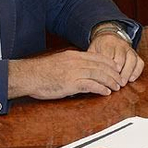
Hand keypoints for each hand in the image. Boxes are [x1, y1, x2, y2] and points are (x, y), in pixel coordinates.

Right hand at [8, 50, 125, 100]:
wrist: (27, 76)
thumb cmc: (40, 72)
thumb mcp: (58, 62)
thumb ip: (71, 64)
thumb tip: (80, 70)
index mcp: (73, 55)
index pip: (97, 57)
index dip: (109, 63)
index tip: (116, 68)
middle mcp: (75, 62)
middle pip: (101, 66)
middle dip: (113, 74)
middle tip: (120, 80)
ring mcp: (73, 72)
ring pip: (99, 75)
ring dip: (110, 82)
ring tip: (116, 87)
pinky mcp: (70, 83)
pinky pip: (90, 85)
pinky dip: (100, 88)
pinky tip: (106, 92)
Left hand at [89, 29, 144, 84]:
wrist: (108, 37)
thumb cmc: (99, 47)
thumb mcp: (92, 50)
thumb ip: (91, 59)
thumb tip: (87, 72)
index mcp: (107, 43)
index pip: (109, 54)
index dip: (108, 66)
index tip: (106, 76)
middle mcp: (120, 45)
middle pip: (121, 57)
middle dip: (119, 71)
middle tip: (115, 83)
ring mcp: (129, 49)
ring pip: (132, 60)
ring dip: (128, 72)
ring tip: (123, 83)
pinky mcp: (135, 54)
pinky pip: (140, 62)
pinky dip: (137, 71)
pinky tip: (131, 79)